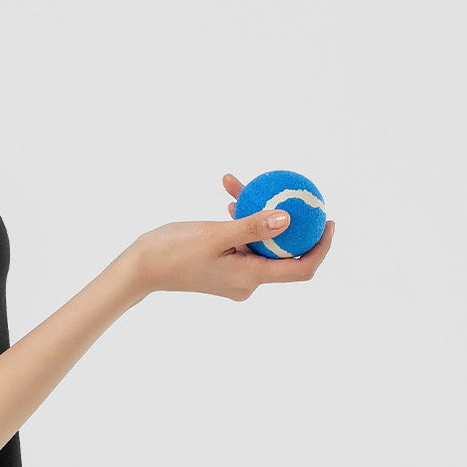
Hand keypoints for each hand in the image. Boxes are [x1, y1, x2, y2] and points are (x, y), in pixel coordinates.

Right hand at [129, 173, 335, 299]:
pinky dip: (238, 221)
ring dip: (253, 213)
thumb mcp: (214, 235)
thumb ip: (252, 227)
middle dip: (284, 219)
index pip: (302, 268)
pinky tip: (227, 196)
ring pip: (258, 241)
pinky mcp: (222, 267)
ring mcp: (235, 276)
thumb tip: (288, 219)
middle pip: (281, 250)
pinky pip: (241, 242)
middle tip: (292, 194)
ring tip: (236, 184)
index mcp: (251, 278)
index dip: (321, 247)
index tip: (328, 221)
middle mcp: (248, 281)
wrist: (139, 269)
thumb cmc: (172, 252)